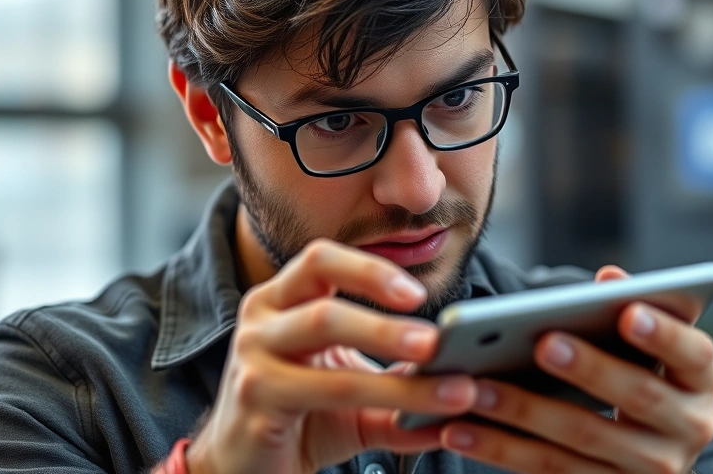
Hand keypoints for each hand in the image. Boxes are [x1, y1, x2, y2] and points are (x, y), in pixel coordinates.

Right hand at [186, 239, 477, 473]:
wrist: (244, 469)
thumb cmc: (298, 420)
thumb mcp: (356, 397)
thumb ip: (401, 381)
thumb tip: (468, 379)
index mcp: (282, 301)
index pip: (322, 260)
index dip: (371, 270)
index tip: (418, 294)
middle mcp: (261, 320)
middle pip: (325, 302)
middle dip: (387, 321)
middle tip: (439, 341)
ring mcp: (252, 359)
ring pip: (325, 340)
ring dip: (392, 359)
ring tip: (448, 384)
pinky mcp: (255, 400)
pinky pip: (327, 393)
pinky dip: (384, 400)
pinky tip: (421, 420)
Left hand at [439, 266, 712, 473]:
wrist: (651, 449)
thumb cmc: (641, 374)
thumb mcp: (650, 347)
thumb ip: (631, 307)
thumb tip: (610, 277)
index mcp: (699, 380)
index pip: (692, 353)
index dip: (663, 334)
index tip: (628, 312)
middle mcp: (687, 428)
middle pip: (637, 397)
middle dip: (589, 369)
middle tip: (543, 343)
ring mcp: (649, 469)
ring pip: (583, 439)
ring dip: (524, 413)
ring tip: (476, 388)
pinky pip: (548, 470)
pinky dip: (500, 450)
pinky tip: (459, 430)